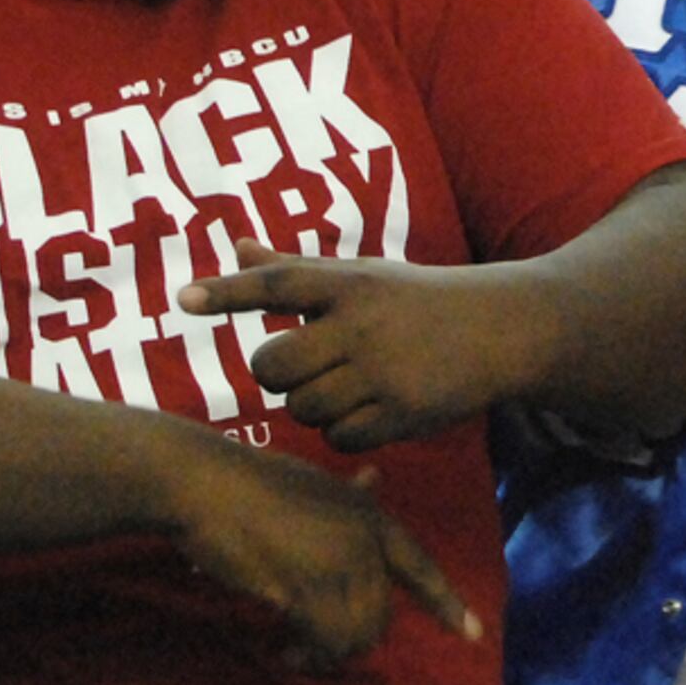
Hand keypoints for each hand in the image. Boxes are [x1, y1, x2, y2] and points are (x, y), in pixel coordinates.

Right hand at [153, 425, 478, 671]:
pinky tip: (283, 648)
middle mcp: (365, 539)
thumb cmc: (248, 482)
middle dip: (349, 640)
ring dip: (326, 655)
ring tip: (294, 648)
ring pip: (356, 636)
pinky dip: (307, 655)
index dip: (446, 602)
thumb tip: (374, 480)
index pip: (419, 566)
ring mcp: (338, 562)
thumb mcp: (313, 483)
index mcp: (370, 515)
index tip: (471, 634)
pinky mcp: (306, 585)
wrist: (205, 482)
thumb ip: (348, 496)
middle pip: (380, 617)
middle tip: (306, 644)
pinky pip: (326, 641)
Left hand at [181, 243, 523, 449]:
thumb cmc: (419, 300)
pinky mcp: (402, 412)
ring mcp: (383, 371)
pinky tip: (369, 411)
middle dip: (277, 374)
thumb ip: (296, 271)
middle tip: (304, 366)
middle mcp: (362, 324)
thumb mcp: (363, 275)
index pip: (278, 284)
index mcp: (350, 283)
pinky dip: (344, 431)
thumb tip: (235, 247)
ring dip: (312, 405)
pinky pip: (339, 437)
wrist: (503, 330)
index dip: (228, 292)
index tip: (182, 300)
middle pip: (273, 367)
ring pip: (302, 408)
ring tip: (346, 387)